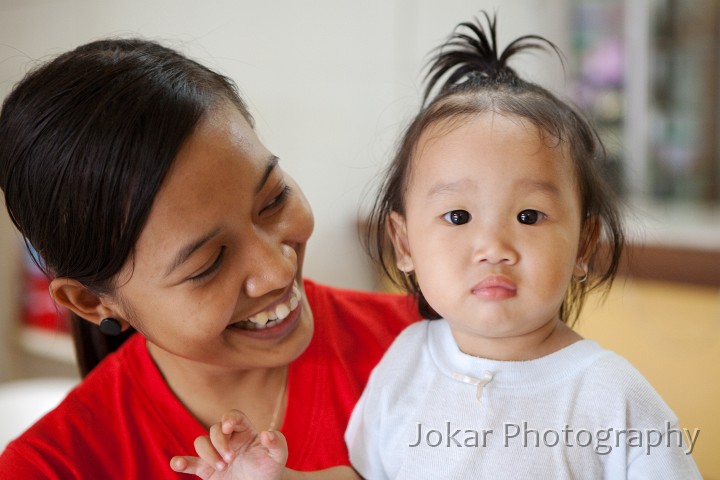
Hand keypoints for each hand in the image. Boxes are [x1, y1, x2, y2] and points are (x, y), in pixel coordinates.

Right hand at [171, 410, 287, 479]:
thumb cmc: (271, 466)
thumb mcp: (279, 455)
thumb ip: (277, 442)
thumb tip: (266, 434)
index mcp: (244, 430)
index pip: (233, 416)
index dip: (228, 418)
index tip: (227, 427)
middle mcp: (228, 439)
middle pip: (214, 430)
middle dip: (220, 443)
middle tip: (230, 460)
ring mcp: (216, 453)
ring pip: (201, 442)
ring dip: (207, 453)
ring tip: (221, 467)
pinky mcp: (207, 469)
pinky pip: (191, 462)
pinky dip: (181, 462)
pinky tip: (177, 463)